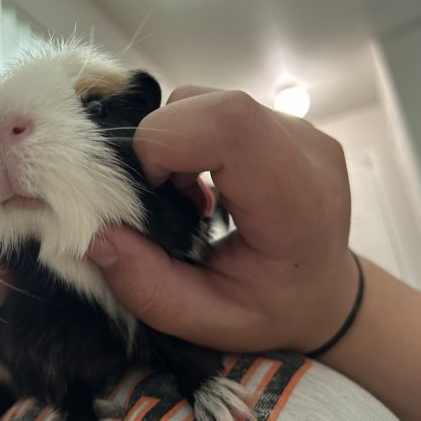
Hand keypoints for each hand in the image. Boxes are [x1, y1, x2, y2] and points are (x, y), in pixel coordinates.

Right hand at [87, 86, 357, 353]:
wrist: (324, 290)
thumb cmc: (273, 310)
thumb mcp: (207, 321)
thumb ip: (148, 286)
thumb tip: (95, 234)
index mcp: (299, 202)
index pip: (229, 124)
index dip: (166, 145)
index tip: (153, 196)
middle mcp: (307, 150)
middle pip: (208, 103)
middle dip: (160, 144)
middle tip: (163, 199)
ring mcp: (300, 129)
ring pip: (206, 99)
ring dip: (173, 142)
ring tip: (185, 195)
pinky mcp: (284, 122)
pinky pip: (216, 107)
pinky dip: (189, 138)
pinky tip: (201, 180)